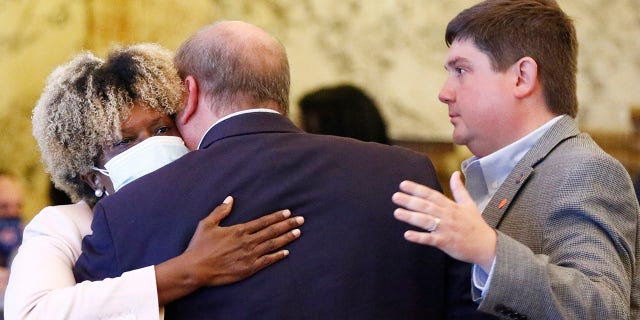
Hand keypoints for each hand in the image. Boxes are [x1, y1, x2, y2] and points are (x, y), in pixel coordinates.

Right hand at [184, 196, 303, 285]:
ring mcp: (249, 256)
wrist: (195, 269)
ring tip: (298, 232)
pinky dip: (278, 256)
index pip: (263, 221)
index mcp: (239, 230)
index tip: (288, 212)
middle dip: (288, 224)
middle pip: (272, 231)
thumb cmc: (199, 246)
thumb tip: (230, 198)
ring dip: (286, 238)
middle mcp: (247, 241)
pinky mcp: (248, 269)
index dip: (277, 216)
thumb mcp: (207, 224)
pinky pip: (267, 261)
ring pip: (273, 244)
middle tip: (301, 220)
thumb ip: (220, 211)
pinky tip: (287, 252)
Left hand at [392, 171, 495, 270]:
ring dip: (411, 217)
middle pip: (426, 206)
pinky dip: (419, 237)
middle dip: (410, 201)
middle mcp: (447, 215)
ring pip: (426, 221)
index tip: (403, 184)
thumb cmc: (476, 225)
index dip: (417, 189)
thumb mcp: (469, 204)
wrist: (487, 246)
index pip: (432, 194)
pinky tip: (407, 234)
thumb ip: (459, 189)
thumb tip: (455, 173)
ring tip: (397, 212)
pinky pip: (431, 239)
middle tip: (395, 196)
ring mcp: (446, 229)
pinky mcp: (446, 242)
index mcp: (451, 206)